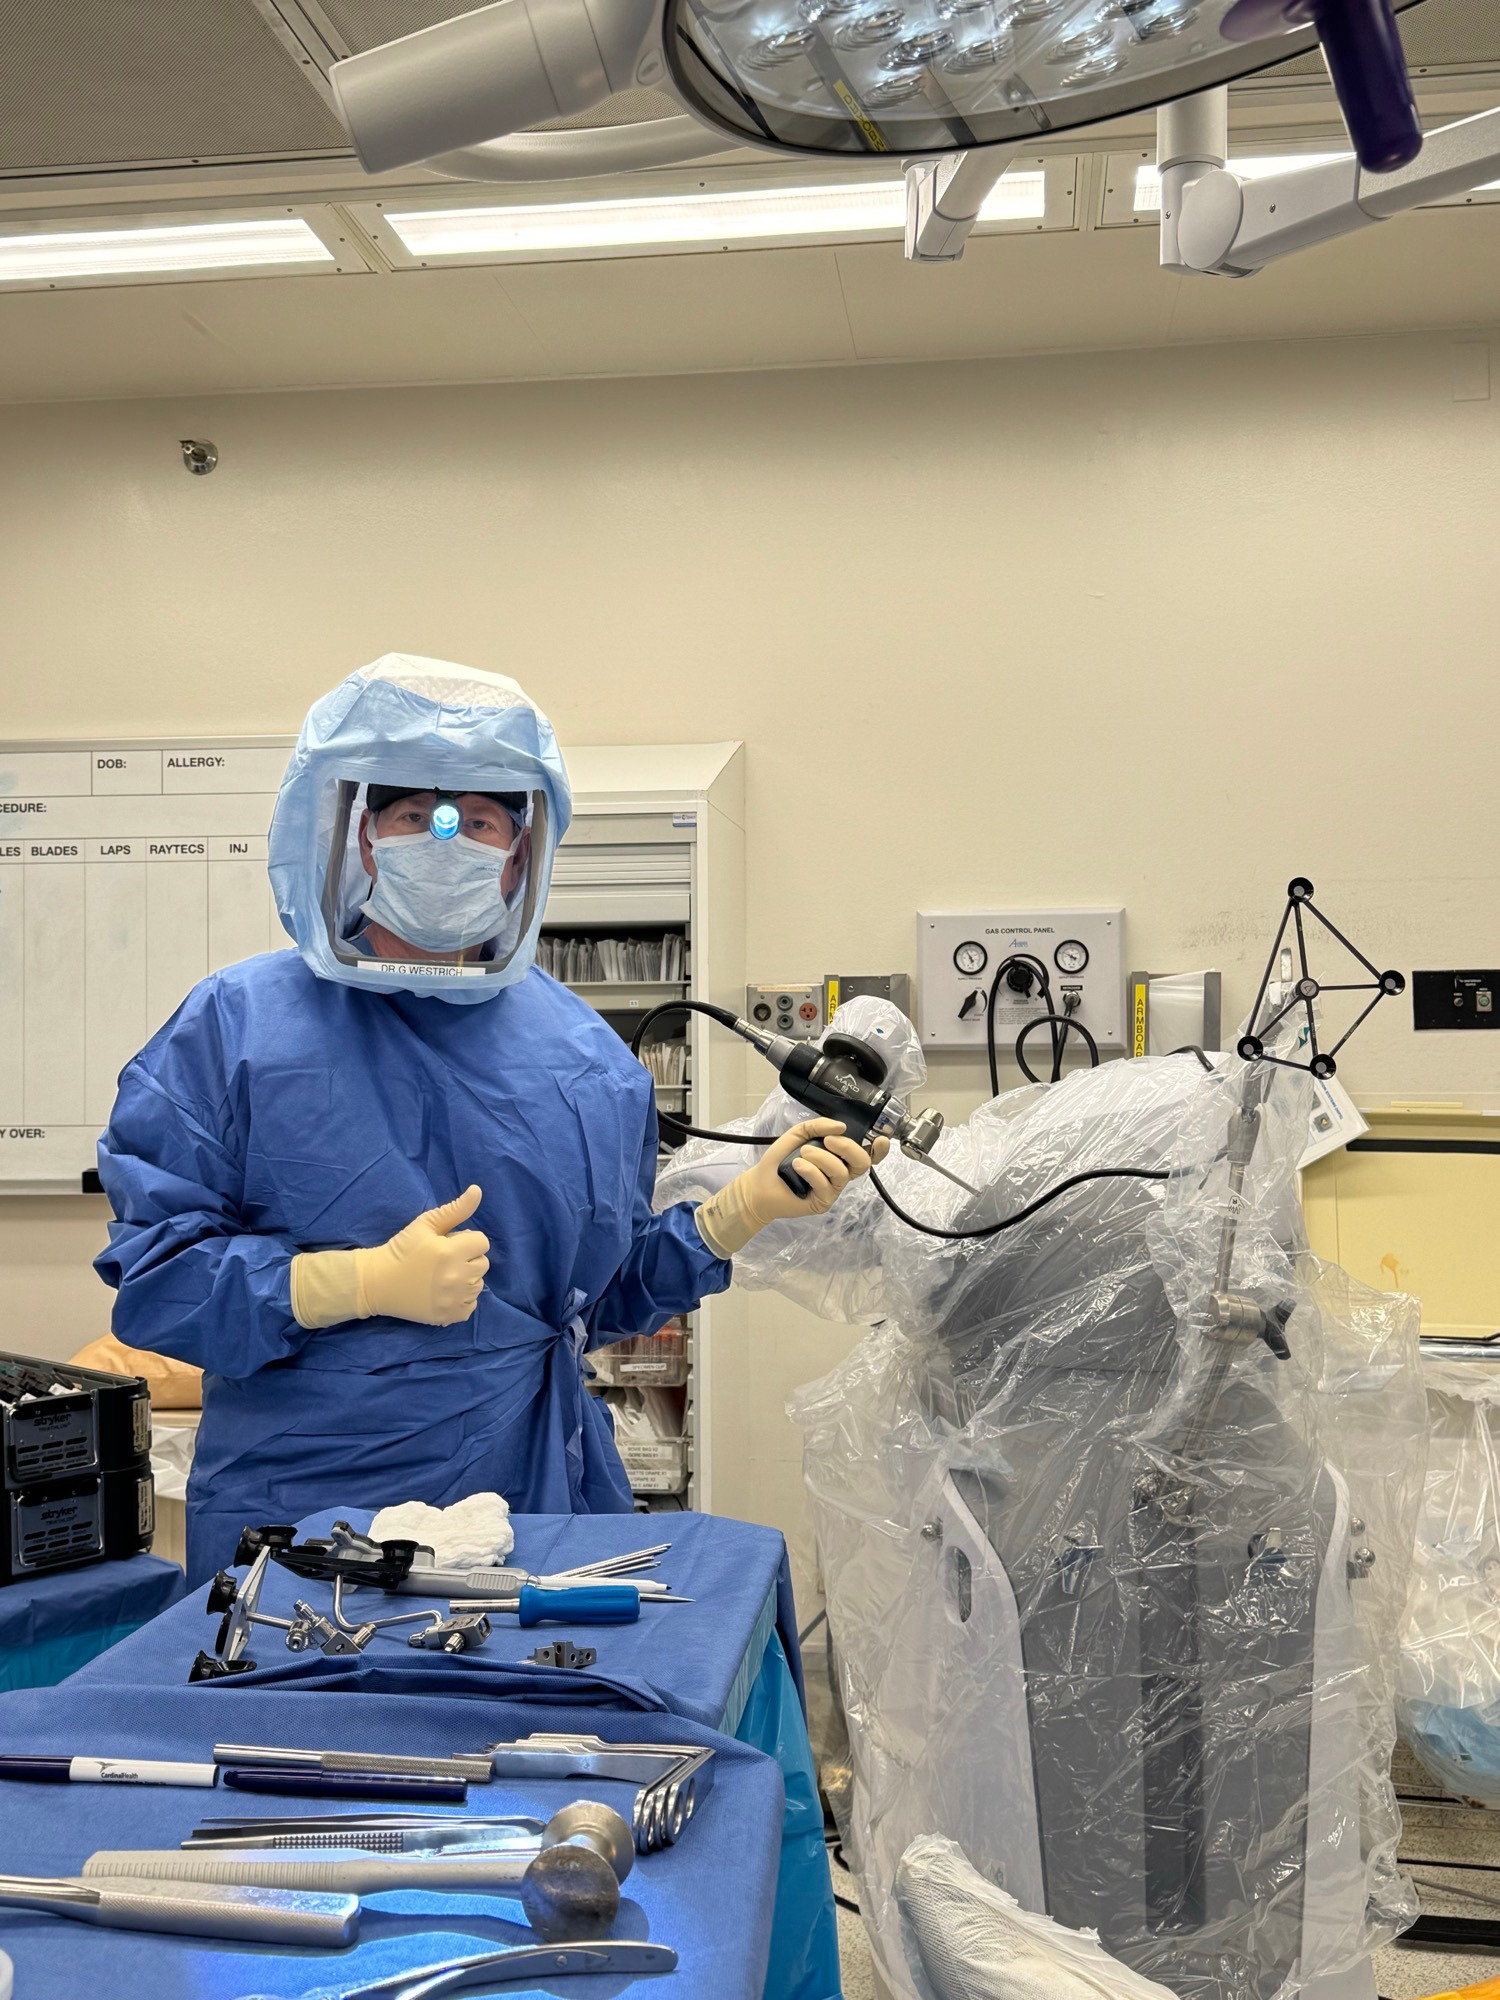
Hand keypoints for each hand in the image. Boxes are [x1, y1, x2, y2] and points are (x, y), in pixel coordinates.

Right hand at [354, 1185, 489, 1325]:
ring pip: (478, 1285)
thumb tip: (477, 1190)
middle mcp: (456, 1277)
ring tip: (443, 1276)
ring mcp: (453, 1300)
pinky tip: (444, 1293)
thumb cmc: (402, 1249)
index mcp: (451, 1252)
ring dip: (466, 1278)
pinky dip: (461, 1299)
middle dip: (467, 1258)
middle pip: (483, 1264)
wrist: (378, 1282)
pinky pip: (470, 1305)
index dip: (466, 1240)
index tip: (448, 1244)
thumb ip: (455, 1209)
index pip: (481, 1242)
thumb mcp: (425, 1224)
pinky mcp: (448, 1316)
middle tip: (445, 1260)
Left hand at [748, 1120, 888, 1223]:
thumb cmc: (781, 1159)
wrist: (760, 1183)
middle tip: (828, 1141)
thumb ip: (818, 1126)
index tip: (880, 1140)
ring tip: (801, 1155)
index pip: (867, 1154)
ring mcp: (833, 1189)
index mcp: (839, 1156)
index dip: (879, 1150)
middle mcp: (840, 1173)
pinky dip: (809, 1170)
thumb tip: (841, 1127)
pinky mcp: (822, 1202)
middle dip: (847, 1148)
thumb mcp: (799, 1134)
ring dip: (820, 1158)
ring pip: (841, 1172)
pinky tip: (796, 1166)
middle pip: (862, 1163)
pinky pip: (824, 1184)